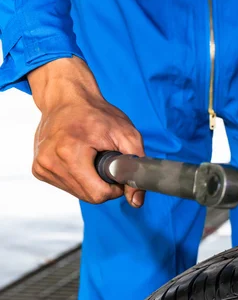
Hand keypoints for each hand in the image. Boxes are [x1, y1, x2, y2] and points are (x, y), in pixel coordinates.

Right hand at [27, 57, 145, 206]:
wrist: (68, 99)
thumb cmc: (97, 113)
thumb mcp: (127, 135)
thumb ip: (136, 167)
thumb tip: (136, 200)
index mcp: (69, 153)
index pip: (98, 194)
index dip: (115, 188)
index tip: (118, 172)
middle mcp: (50, 161)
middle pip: (88, 196)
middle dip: (103, 184)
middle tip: (107, 161)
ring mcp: (42, 166)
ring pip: (78, 193)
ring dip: (91, 181)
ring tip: (92, 157)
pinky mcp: (38, 169)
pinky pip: (67, 186)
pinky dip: (79, 178)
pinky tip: (80, 159)